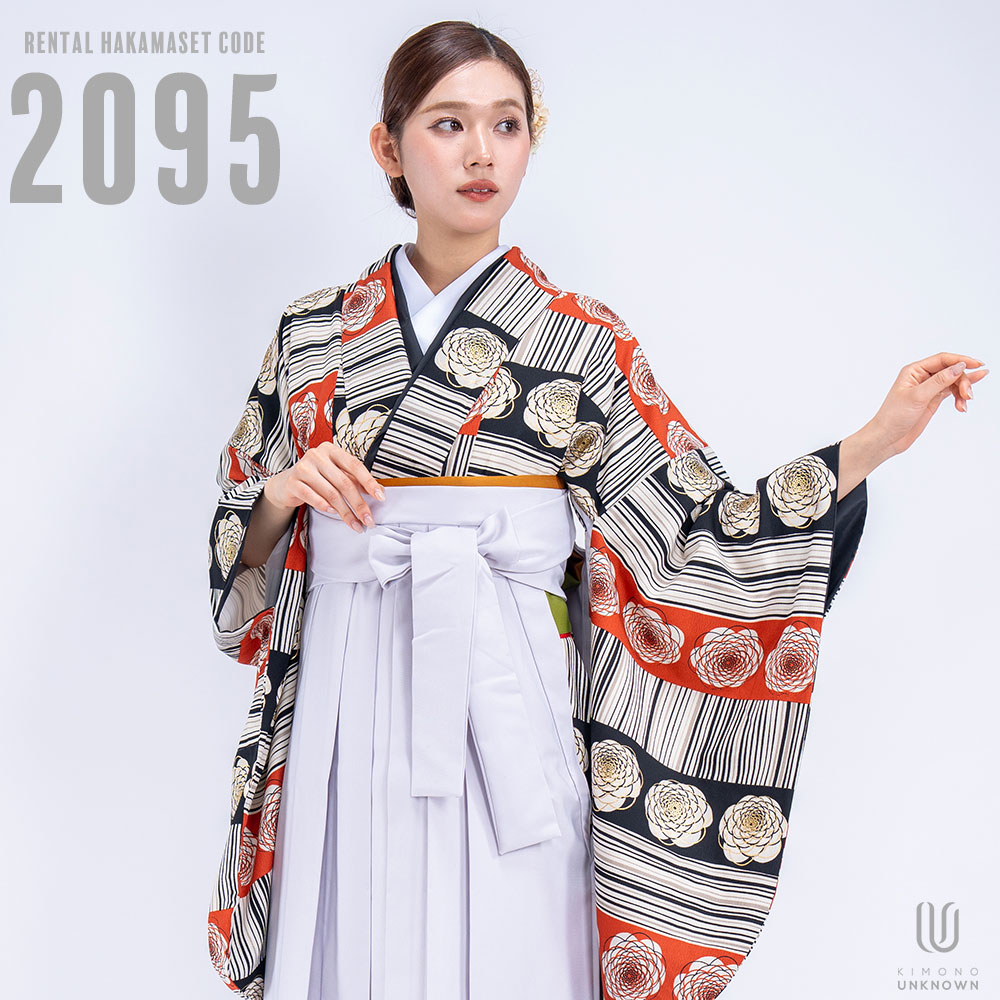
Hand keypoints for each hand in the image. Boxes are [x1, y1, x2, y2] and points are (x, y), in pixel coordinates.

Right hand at [264, 442, 385, 532]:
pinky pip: (313, 497)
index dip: (369, 482)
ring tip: (355, 524)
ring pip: (331, 493)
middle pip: (344, 482)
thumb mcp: (336, 475)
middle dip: (359, 504)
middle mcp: (317, 455)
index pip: (355, 465)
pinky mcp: (293, 482)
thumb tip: (378, 491)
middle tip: (368, 519)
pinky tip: (334, 513)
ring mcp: (303, 467)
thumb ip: (354, 480)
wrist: (287, 484)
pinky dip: (325, 507)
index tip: (380, 496)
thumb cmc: (316, 478)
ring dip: (345, 512)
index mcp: (332, 450)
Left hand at [863, 352, 989, 460]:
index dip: (961, 360)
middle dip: (963, 380)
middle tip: (968, 395)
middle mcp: (922, 377)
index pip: (942, 359)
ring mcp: (928, 389)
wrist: (887, 438)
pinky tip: (962, 406)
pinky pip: (951, 393)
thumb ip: (939, 381)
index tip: (978, 365)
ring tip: (965, 403)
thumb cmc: (894, 416)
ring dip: (962, 390)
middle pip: (951, 370)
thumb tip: (959, 367)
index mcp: (914, 371)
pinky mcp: (932, 400)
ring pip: (953, 382)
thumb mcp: (918, 396)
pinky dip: (959, 398)